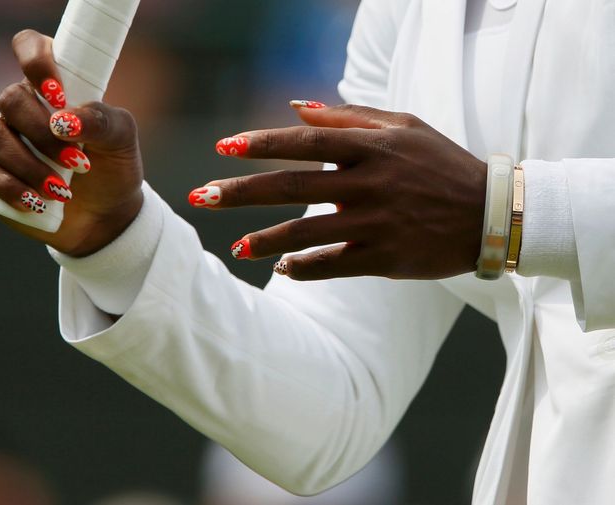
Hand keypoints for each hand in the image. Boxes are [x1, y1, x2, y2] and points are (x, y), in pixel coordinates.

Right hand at [0, 30, 143, 256]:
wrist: (108, 215)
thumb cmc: (114, 167)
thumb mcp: (122, 139)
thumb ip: (103, 119)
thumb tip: (66, 119)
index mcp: (54, 89)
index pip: (31, 48)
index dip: (36, 60)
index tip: (58, 93)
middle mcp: (25, 110)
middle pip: (10, 100)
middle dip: (43, 132)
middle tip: (78, 159)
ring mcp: (5, 142)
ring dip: (31, 165)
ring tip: (62, 189)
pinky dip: (16, 188)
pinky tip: (39, 201)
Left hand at [190, 103, 486, 280]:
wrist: (490, 213)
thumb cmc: (441, 164)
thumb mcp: (403, 126)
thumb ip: (349, 116)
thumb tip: (297, 107)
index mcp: (371, 146)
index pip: (303, 142)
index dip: (260, 144)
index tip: (222, 148)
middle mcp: (369, 183)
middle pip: (292, 186)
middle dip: (242, 191)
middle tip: (203, 196)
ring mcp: (376, 223)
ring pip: (306, 232)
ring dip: (265, 240)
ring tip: (237, 247)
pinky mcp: (386, 259)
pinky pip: (333, 266)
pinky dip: (303, 268)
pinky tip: (281, 269)